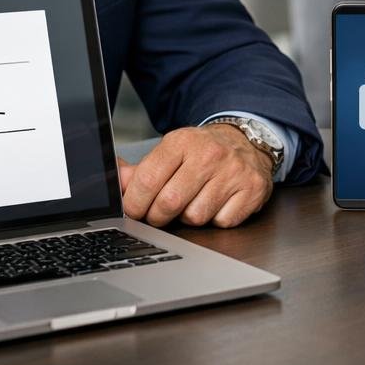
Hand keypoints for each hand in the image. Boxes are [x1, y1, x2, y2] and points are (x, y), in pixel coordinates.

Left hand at [117, 125, 274, 228]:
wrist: (247, 142)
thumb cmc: (203, 151)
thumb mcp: (171, 152)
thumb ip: (140, 170)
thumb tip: (112, 179)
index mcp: (182, 142)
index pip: (147, 180)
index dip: (135, 203)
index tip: (134, 209)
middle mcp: (210, 154)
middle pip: (169, 204)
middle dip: (158, 216)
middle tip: (160, 212)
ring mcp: (233, 172)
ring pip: (196, 217)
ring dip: (190, 217)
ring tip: (194, 201)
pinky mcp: (252, 190)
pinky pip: (222, 222)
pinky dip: (216, 219)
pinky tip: (217, 203)